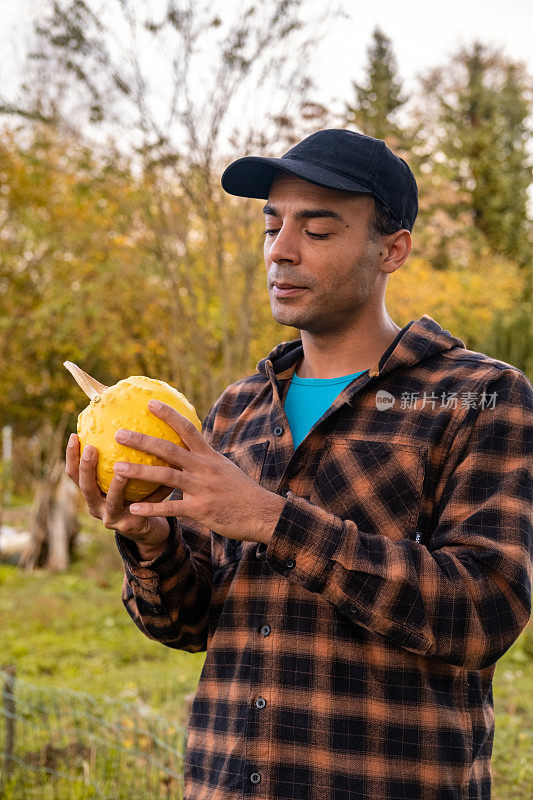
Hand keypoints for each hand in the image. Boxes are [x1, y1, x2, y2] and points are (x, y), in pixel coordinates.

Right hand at [65, 432, 173, 556]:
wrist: (147, 526)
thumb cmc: (134, 494)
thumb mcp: (125, 476)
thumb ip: (124, 454)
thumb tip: (133, 417)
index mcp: (91, 492)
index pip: (74, 473)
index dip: (71, 456)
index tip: (74, 435)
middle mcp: (96, 506)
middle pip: (85, 488)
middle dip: (86, 468)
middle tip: (91, 448)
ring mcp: (111, 518)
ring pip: (111, 501)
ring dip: (116, 485)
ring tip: (123, 471)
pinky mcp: (130, 526)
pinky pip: (142, 508)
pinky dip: (151, 496)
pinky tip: (164, 484)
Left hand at [112, 400, 285, 543]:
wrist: (262, 513)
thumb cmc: (241, 491)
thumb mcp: (224, 468)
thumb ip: (204, 459)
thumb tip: (187, 447)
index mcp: (209, 456)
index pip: (187, 429)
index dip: (168, 415)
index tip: (150, 403)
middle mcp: (204, 468)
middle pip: (169, 450)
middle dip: (142, 440)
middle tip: (119, 433)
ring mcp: (202, 488)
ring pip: (166, 476)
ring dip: (139, 472)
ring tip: (117, 468)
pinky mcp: (201, 510)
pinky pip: (171, 508)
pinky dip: (152, 508)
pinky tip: (133, 509)